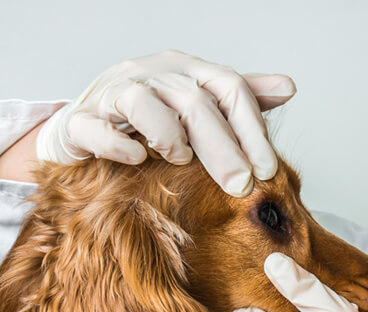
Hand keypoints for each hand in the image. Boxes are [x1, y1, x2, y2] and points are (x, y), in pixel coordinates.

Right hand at [36, 50, 295, 195]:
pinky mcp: (78, 121)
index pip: (229, 87)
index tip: (268, 170)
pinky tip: (137, 159)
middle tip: (242, 185)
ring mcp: (110, 94)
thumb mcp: (198, 105)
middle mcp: (150, 74)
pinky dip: (117, 143)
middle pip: (193, 101)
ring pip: (142, 102)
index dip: (252, 129)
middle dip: (223, 147)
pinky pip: (94, 127)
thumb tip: (288, 87)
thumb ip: (239, 99)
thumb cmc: (148, 118)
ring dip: (169, 134)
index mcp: (184, 69)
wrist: (81, 126)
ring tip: (182, 160)